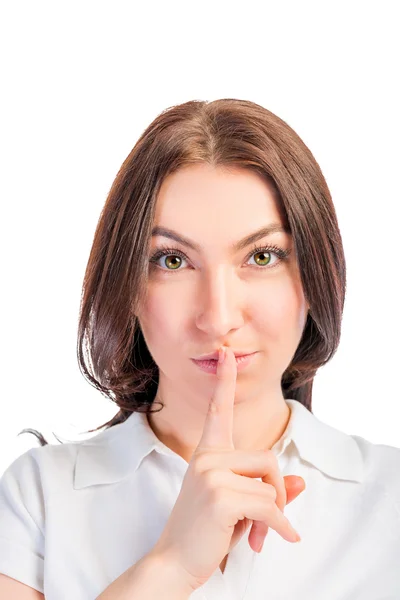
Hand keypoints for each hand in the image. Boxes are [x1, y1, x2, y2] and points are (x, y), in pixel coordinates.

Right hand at [151, 346, 304, 591]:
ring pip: (270, 483)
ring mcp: (211, 473)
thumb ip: (269, 490)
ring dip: (275, 513)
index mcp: (207, 454)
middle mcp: (207, 457)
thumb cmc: (206, 532)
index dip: (225, 381)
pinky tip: (278, 540)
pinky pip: (269, 506)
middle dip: (277, 492)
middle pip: (268, 459)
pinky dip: (280, 527)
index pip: (217, 410)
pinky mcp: (220, 495)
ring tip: (261, 534)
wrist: (175, 563)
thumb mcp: (240, 506)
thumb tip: (301, 481)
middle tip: (270, 521)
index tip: (227, 354)